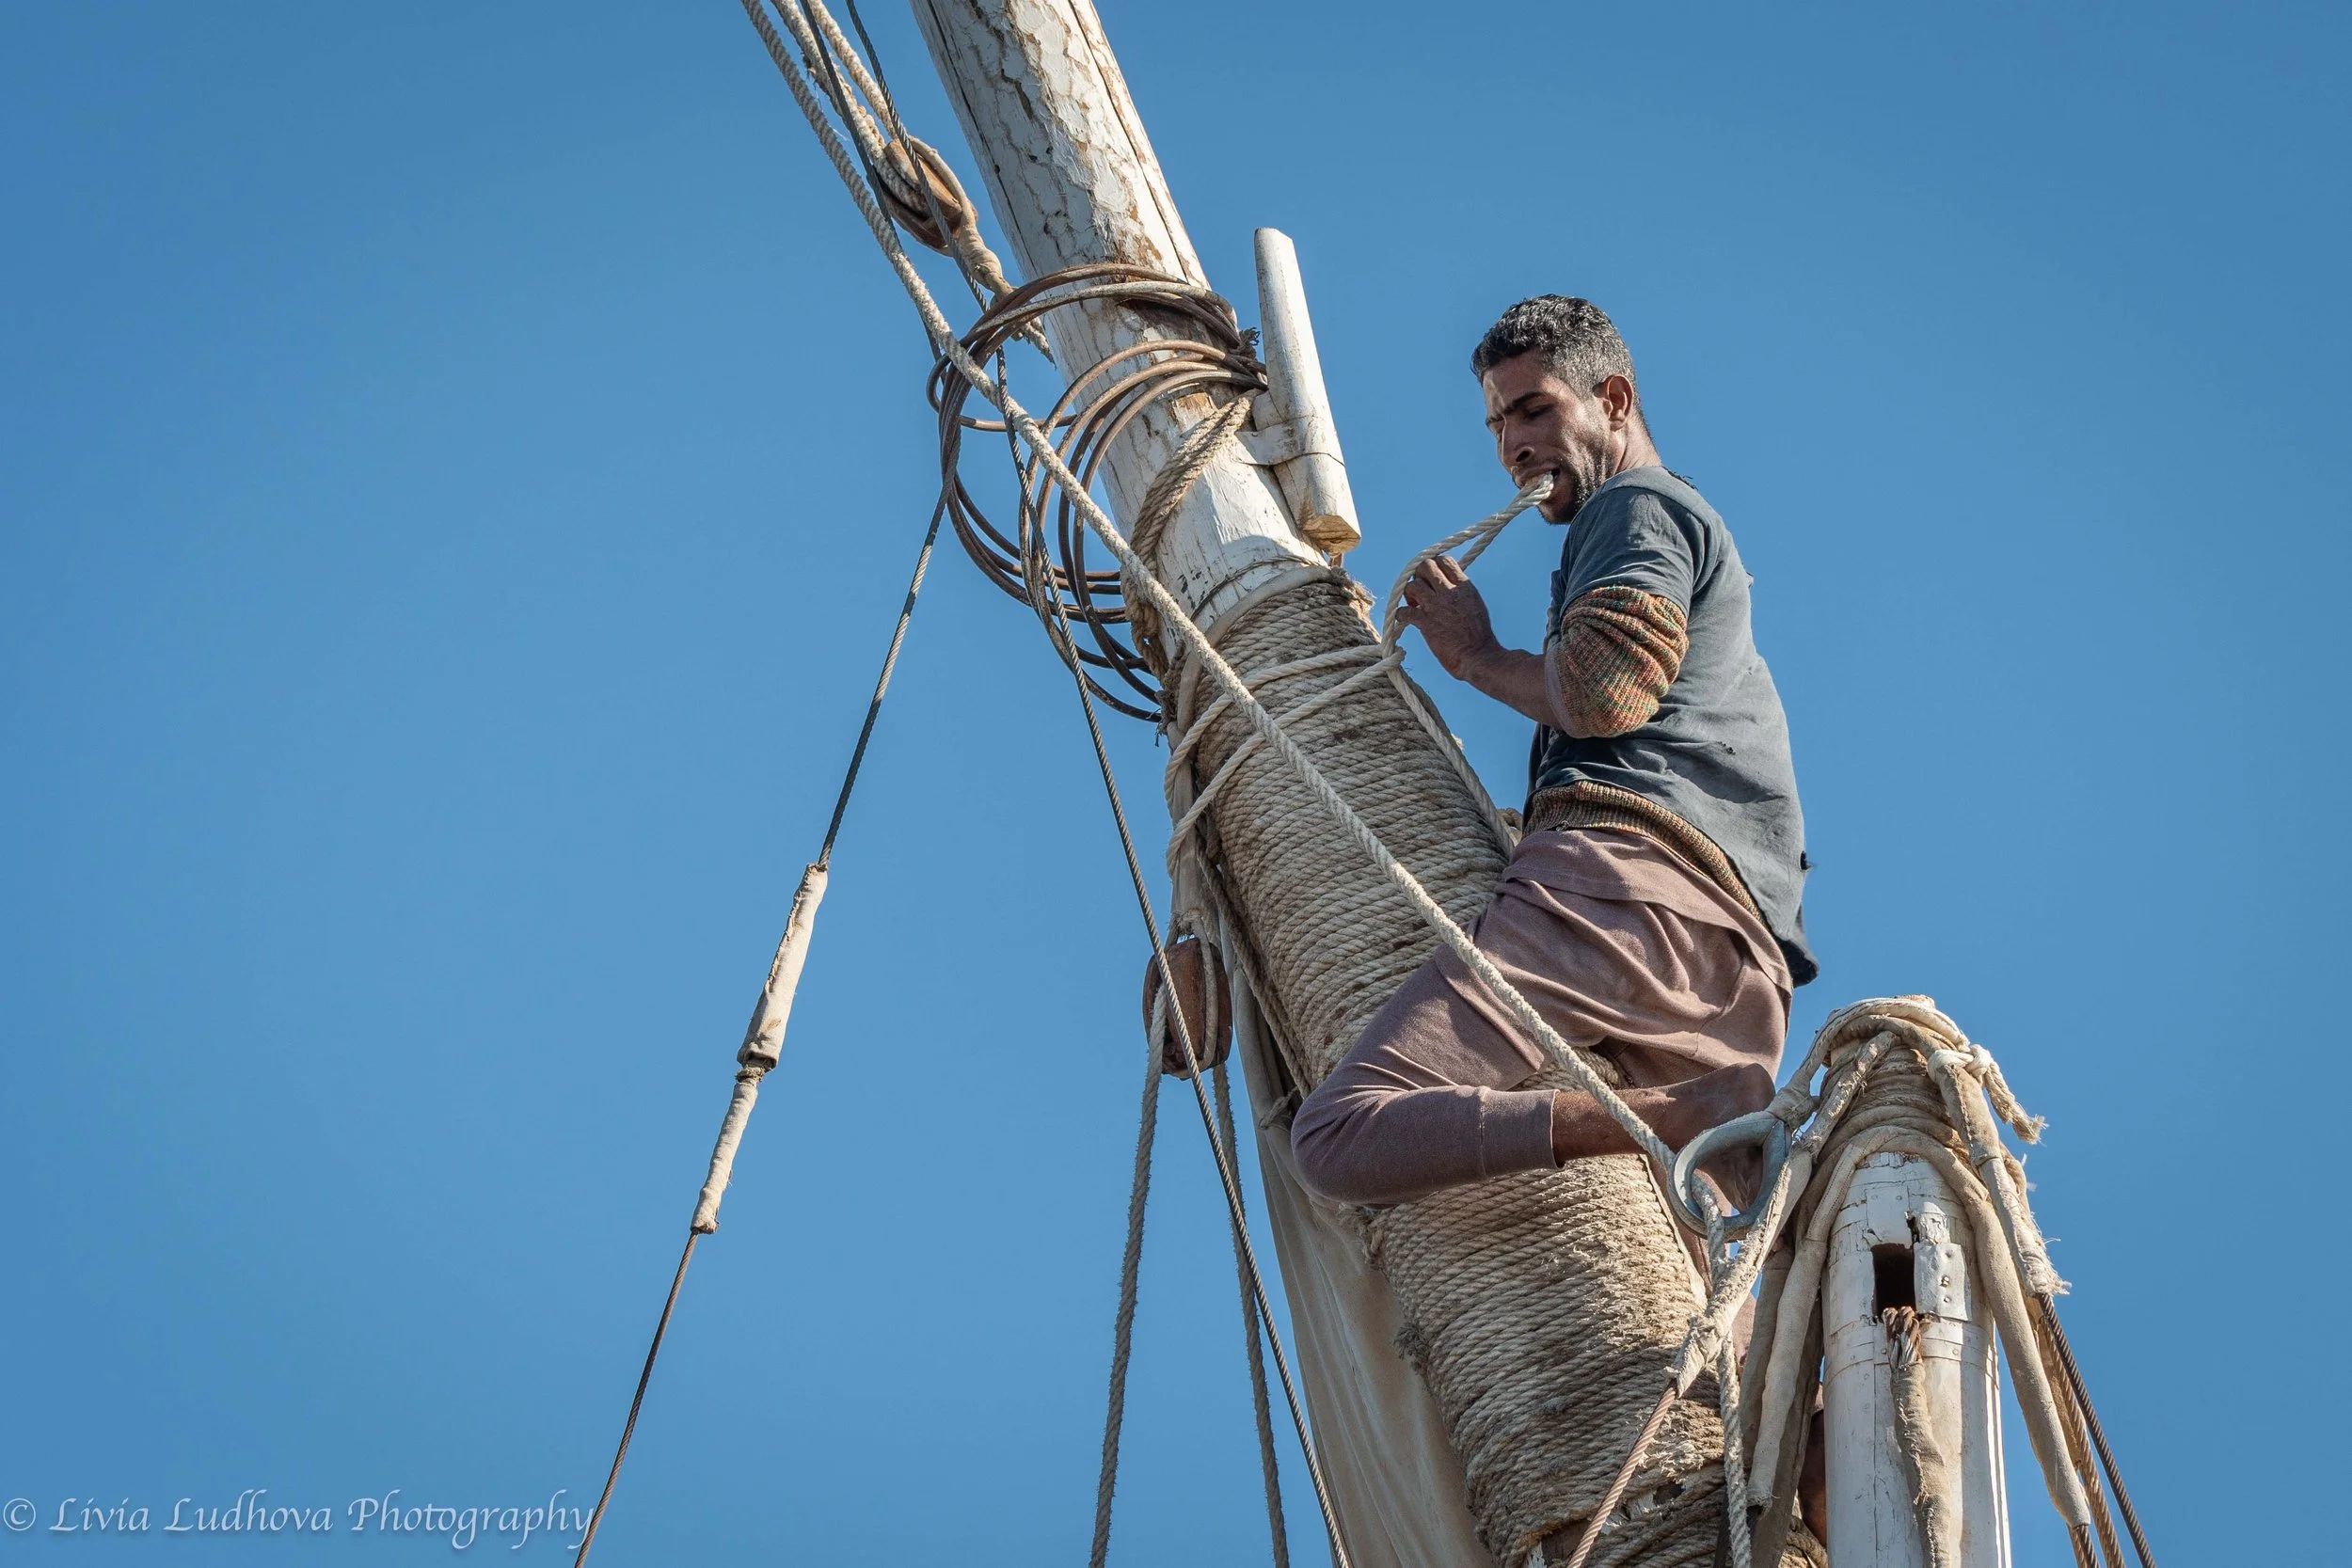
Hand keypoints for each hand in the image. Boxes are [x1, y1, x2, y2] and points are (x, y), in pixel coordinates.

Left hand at [1393, 555, 1499, 678]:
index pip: (1444, 560)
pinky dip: (1400, 615)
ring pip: (1412, 585)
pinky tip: (1405, 620)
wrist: (1478, 656)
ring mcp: (1436, 606)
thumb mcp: (1474, 604)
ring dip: (1409, 594)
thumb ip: (1460, 592)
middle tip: (1420, 591)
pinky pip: (1403, 611)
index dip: (1433, 566)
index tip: (1432, 579)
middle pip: (1425, 566)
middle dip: (1418, 575)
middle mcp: (1450, 591)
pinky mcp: (1426, 623)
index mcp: (1464, 586)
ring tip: (1414, 606)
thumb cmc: (1478, 635)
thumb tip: (1448, 586)